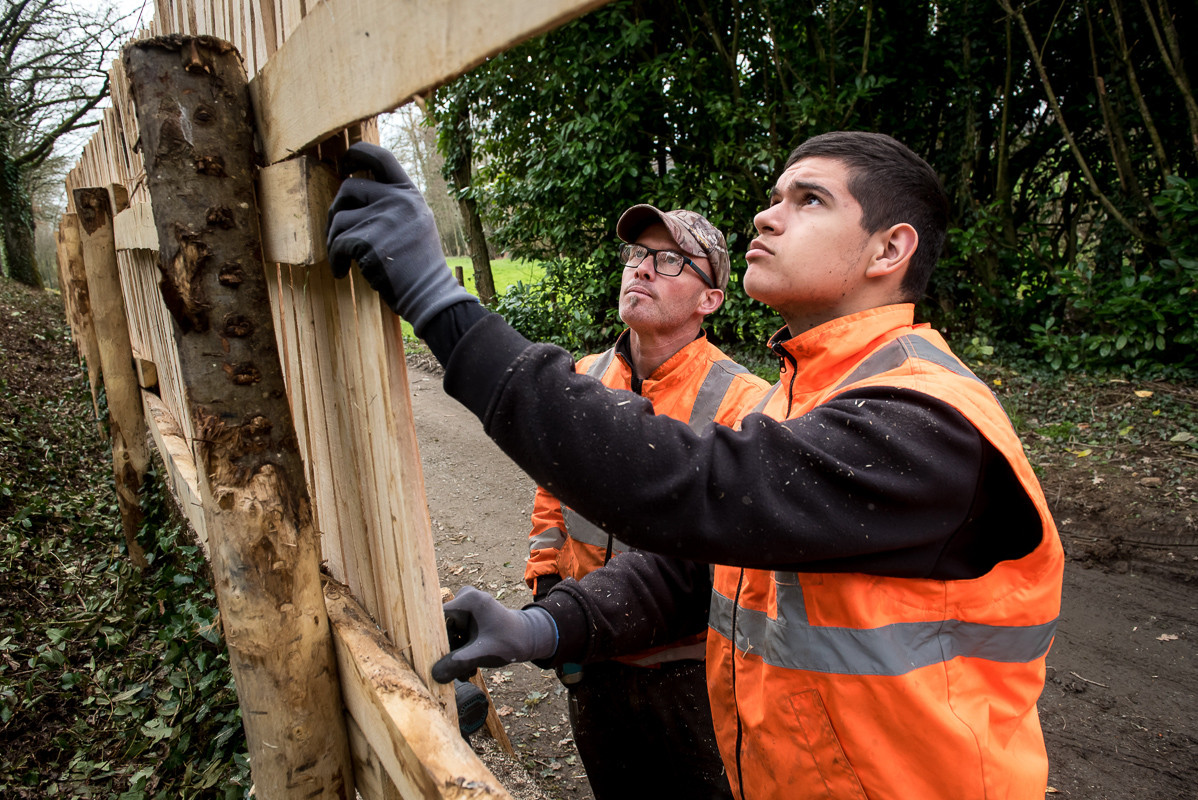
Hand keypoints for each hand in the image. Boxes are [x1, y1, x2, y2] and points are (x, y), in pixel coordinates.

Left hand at [326, 142, 474, 335]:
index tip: (343, 166)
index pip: (380, 156)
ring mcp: (384, 219)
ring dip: (333, 241)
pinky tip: (341, 272)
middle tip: (335, 232)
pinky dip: (335, 260)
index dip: (355, 154)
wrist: (429, 294)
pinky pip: (337, 243)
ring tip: (341, 259)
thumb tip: (351, 187)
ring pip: (338, 219)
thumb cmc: (418, 265)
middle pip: (347, 188)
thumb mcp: (415, 222)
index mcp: (409, 193)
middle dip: (335, 210)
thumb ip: (393, 203)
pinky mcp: (369, 240)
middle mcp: (398, 200)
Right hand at [431, 586, 557, 682]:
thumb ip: (458, 663)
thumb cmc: (509, 641)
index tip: (432, 659)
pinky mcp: (468, 617)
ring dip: (455, 655)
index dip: (432, 639)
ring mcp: (466, 607)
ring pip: (449, 634)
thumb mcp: (482, 654)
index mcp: (468, 600)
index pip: (438, 619)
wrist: (528, 639)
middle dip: (448, 652)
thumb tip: (434, 675)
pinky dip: (460, 651)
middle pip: (443, 628)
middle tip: (453, 674)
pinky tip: (468, 668)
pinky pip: (456, 634)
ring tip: (465, 674)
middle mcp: (465, 598)